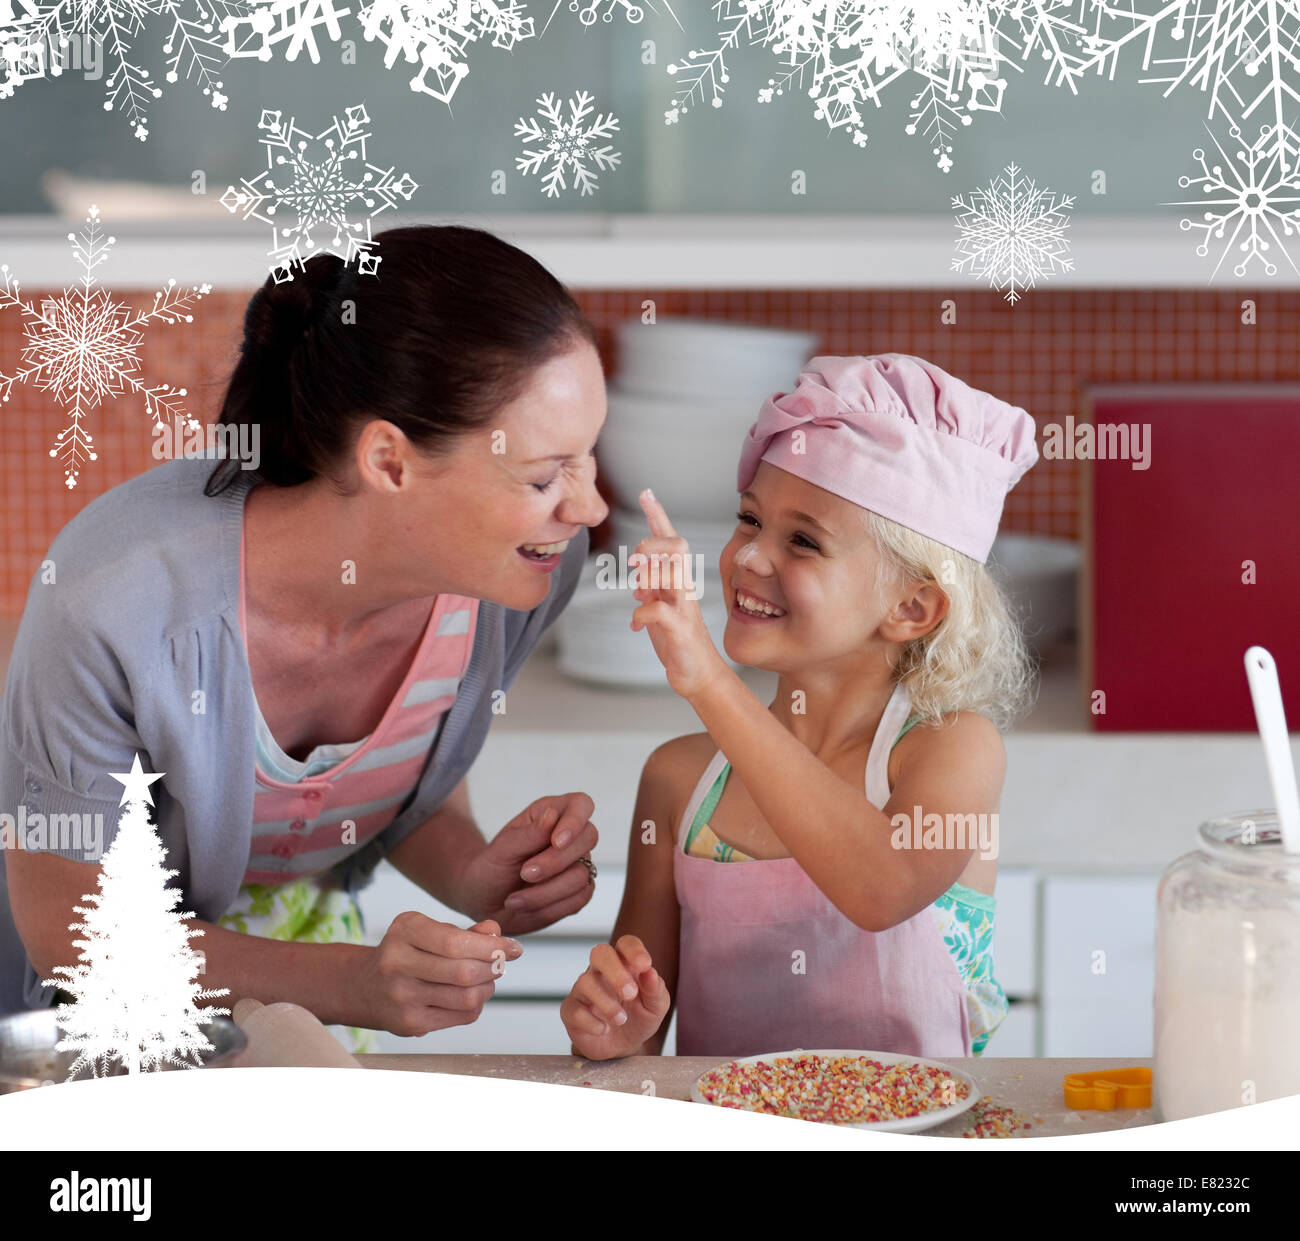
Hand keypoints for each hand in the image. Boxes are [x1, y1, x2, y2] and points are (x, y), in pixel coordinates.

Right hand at [354, 913, 521, 1037]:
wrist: (365, 987)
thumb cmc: (409, 953)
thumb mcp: (431, 931)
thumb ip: (466, 931)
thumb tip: (496, 931)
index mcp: (405, 930)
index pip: (456, 942)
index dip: (492, 946)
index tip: (514, 947)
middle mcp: (397, 963)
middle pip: (464, 972)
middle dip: (493, 967)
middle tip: (502, 963)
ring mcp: (401, 997)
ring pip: (466, 997)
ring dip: (488, 987)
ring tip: (487, 978)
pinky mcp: (409, 1023)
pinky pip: (461, 1016)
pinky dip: (476, 1005)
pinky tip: (471, 995)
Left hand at [457, 793, 599, 936]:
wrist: (485, 902)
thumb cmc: (491, 868)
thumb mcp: (502, 850)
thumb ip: (529, 833)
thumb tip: (552, 815)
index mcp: (551, 813)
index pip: (580, 804)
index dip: (575, 821)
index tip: (556, 842)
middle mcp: (570, 837)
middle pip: (588, 838)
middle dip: (555, 862)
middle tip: (525, 874)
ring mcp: (578, 864)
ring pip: (582, 875)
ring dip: (545, 892)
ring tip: (514, 899)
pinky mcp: (579, 891)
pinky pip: (579, 899)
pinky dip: (550, 907)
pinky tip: (527, 906)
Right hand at [561, 934, 670, 1060]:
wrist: (622, 1048)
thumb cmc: (639, 1019)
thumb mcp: (656, 1007)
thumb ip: (656, 989)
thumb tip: (650, 972)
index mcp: (624, 964)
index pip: (625, 944)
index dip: (634, 950)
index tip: (645, 965)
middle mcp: (601, 972)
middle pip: (600, 953)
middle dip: (615, 971)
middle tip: (630, 993)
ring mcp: (583, 990)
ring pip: (586, 982)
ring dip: (606, 1003)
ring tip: (621, 1020)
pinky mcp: (570, 1010)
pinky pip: (574, 1010)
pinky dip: (591, 1022)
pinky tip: (603, 1029)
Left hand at [629, 489, 728, 700]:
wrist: (696, 674)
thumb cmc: (677, 639)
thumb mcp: (659, 606)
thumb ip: (651, 587)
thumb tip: (637, 575)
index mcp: (678, 579)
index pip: (671, 540)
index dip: (658, 515)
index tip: (646, 493)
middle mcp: (684, 588)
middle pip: (674, 546)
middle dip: (649, 545)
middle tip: (635, 565)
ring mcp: (684, 607)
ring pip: (670, 572)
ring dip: (646, 576)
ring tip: (638, 592)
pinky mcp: (680, 630)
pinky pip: (658, 611)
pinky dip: (640, 614)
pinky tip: (635, 625)